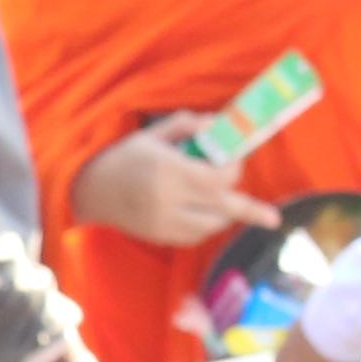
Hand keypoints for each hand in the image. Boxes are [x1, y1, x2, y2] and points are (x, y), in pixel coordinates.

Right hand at [71, 122, 274, 248]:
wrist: (88, 189)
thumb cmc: (122, 157)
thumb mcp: (152, 134)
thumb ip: (187, 125)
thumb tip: (219, 125)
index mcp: (168, 170)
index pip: (217, 178)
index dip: (233, 170)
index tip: (233, 160)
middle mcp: (168, 200)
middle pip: (222, 208)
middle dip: (250, 210)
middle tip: (273, 220)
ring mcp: (163, 222)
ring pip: (211, 225)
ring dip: (224, 212)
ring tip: (221, 200)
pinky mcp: (159, 236)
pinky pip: (195, 236)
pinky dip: (206, 225)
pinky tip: (201, 212)